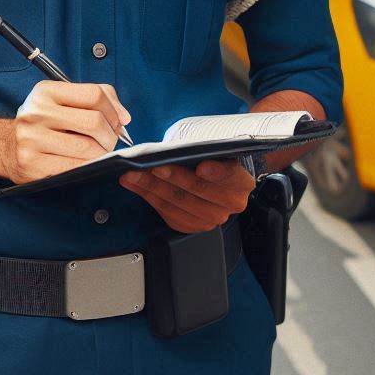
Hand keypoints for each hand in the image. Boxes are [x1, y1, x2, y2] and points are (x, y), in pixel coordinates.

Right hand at [0, 81, 132, 183]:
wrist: (7, 146)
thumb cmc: (45, 122)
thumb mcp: (65, 100)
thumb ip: (98, 98)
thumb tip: (124, 117)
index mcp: (46, 91)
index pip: (94, 94)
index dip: (114, 109)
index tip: (119, 121)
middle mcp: (36, 112)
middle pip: (93, 122)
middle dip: (111, 134)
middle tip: (111, 140)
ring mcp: (31, 139)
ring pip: (87, 147)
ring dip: (102, 153)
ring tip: (100, 152)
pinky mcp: (32, 164)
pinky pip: (74, 166)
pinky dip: (89, 166)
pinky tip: (88, 163)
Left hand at [119, 160, 254, 232]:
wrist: (218, 181)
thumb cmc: (215, 160)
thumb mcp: (217, 150)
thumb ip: (204, 150)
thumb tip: (177, 147)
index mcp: (241, 182)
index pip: (229, 176)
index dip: (215, 172)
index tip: (201, 166)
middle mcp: (230, 204)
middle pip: (197, 190)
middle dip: (170, 177)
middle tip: (150, 166)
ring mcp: (212, 218)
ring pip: (178, 203)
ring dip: (151, 187)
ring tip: (133, 175)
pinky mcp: (193, 226)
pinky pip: (167, 213)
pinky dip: (149, 197)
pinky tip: (136, 186)